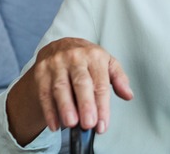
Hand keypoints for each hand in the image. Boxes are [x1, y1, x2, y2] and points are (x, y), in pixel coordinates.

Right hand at [9, 38, 132, 140]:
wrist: (60, 45)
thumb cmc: (87, 58)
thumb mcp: (107, 62)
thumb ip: (119, 79)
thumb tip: (128, 95)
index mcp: (95, 56)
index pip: (100, 83)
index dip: (102, 105)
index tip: (102, 124)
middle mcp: (75, 58)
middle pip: (81, 83)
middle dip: (85, 104)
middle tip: (88, 123)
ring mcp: (57, 64)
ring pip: (60, 87)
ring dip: (65, 107)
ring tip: (71, 124)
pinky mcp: (41, 72)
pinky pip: (44, 93)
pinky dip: (49, 110)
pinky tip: (54, 124)